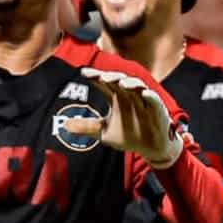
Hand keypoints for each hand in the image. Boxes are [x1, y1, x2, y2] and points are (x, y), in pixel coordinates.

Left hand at [65, 69, 182, 168]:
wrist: (150, 148)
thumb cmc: (128, 135)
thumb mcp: (104, 132)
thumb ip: (87, 126)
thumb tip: (65, 125)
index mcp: (115, 96)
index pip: (103, 82)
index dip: (94, 76)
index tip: (83, 73)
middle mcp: (128, 94)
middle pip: (119, 80)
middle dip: (110, 77)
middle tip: (101, 76)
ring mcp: (143, 100)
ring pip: (136, 85)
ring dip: (129, 82)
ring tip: (121, 82)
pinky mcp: (157, 109)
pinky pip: (154, 99)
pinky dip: (149, 95)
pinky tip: (143, 93)